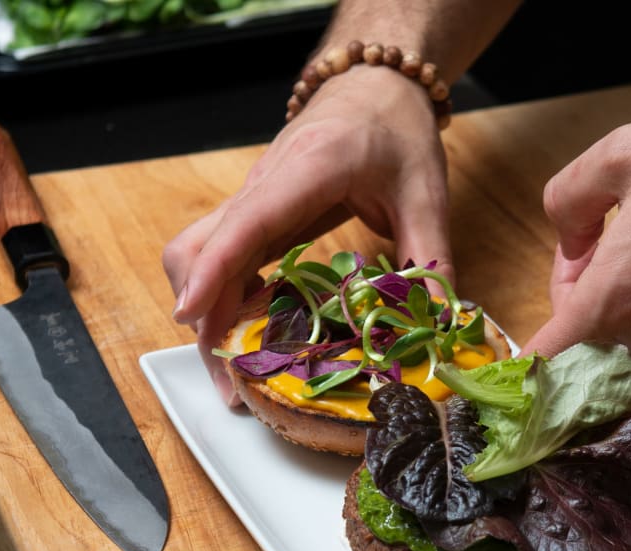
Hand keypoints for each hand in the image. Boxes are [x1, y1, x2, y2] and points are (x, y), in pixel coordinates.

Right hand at [162, 66, 452, 403]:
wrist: (373, 86)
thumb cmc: (396, 129)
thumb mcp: (426, 193)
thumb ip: (432, 259)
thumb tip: (440, 325)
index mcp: (306, 170)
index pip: (245, 223)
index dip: (213, 271)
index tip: (190, 318)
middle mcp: (264, 185)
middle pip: (198, 249)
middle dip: (202, 316)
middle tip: (233, 384)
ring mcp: (254, 201)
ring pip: (198, 257)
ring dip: (206, 314)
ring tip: (240, 375)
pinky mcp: (257, 217)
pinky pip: (223, 261)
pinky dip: (225, 301)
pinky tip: (252, 337)